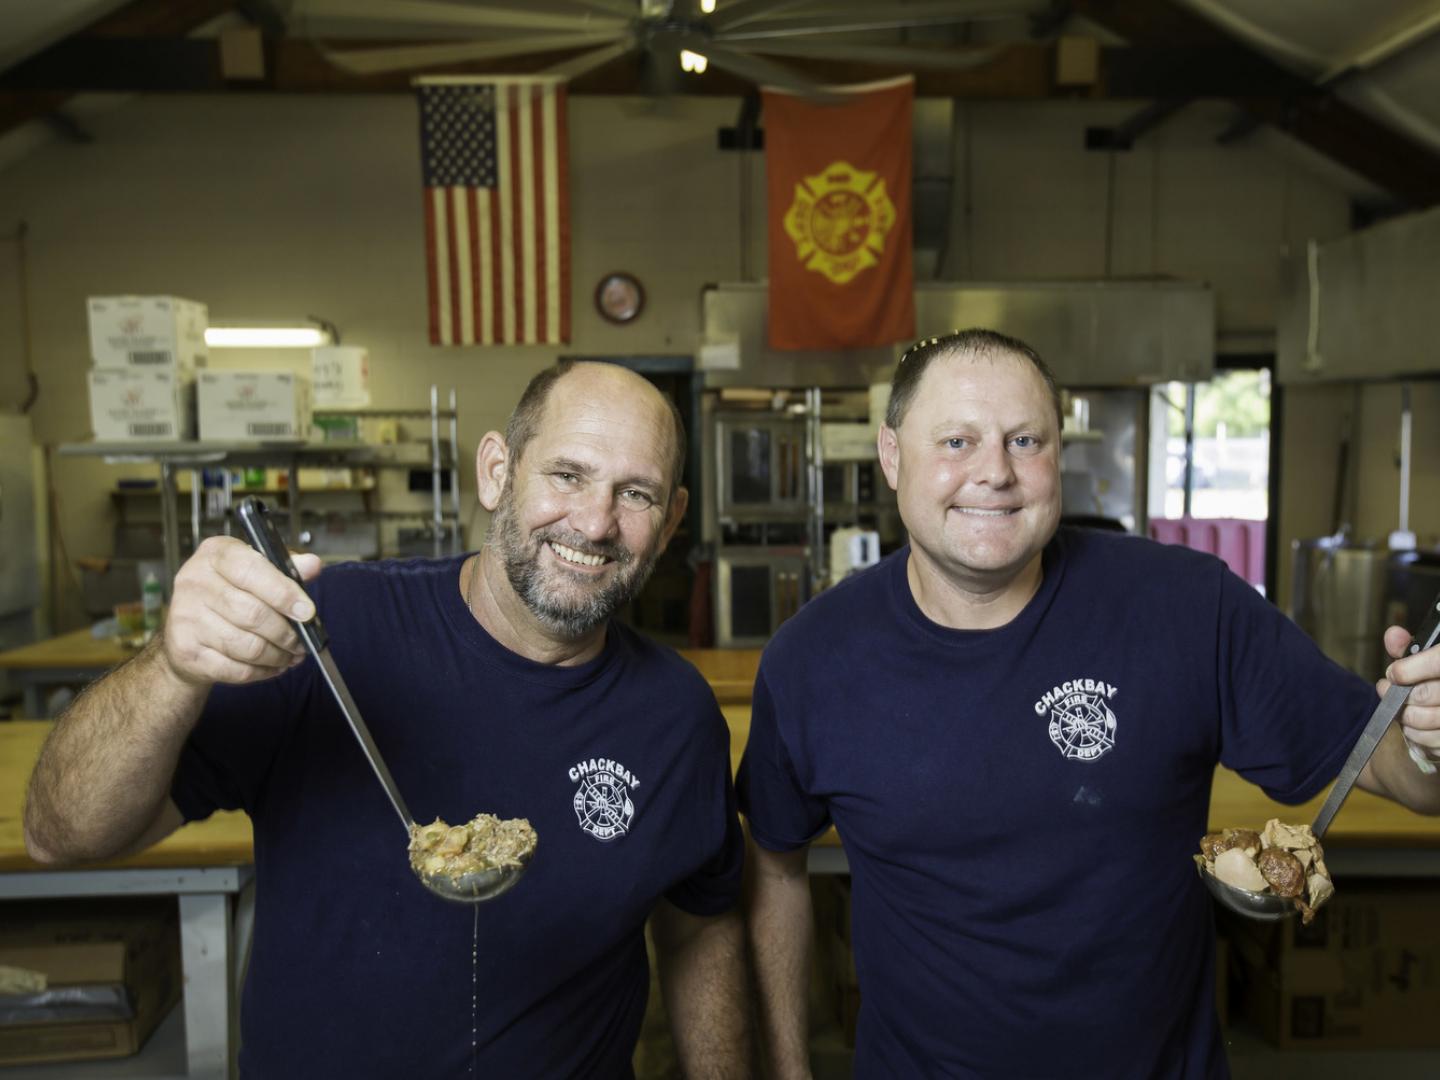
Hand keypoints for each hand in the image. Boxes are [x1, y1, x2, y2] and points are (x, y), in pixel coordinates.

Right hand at [158, 536, 320, 687]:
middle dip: (286, 633)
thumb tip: (312, 565)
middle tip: (303, 641)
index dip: (284, 593)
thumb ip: (284, 569)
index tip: (307, 612)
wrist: (186, 631)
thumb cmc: (227, 595)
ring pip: (247, 646)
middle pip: (252, 613)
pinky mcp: (186, 651)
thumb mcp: (256, 571)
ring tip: (292, 654)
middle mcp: (194, 582)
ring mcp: (186, 618)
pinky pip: (235, 669)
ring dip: (277, 655)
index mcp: (215, 555)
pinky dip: (262, 671)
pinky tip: (273, 665)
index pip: (252, 570)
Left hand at [1380, 625, 1439, 771]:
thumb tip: (1393, 635)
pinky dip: (1418, 736)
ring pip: (1429, 720)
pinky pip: (1435, 743)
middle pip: (1427, 694)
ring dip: (1406, 717)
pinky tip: (1416, 726)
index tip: (1393, 673)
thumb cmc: (1437, 679)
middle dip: (1401, 696)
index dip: (1410, 669)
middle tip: (1389, 691)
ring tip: (1402, 709)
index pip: (1438, 663)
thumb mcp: (1429, 658)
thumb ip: (1410, 647)